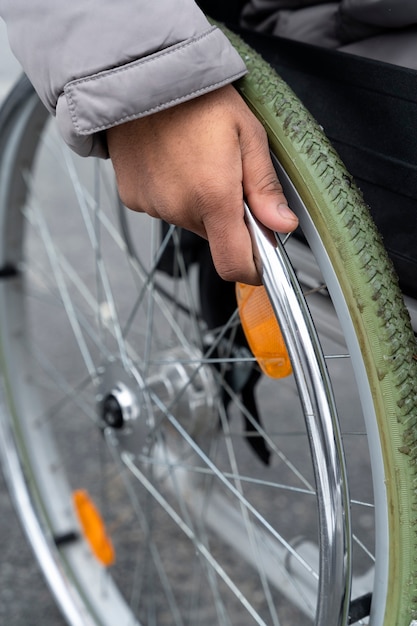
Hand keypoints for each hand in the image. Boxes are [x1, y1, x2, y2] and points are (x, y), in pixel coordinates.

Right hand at [107, 85, 297, 284]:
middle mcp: (179, 207)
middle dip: (228, 218)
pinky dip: (174, 194)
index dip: (252, 269)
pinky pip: (165, 208)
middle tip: (228, 175)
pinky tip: (173, 162)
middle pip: (215, 237)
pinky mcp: (133, 197)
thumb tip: (282, 225)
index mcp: (213, 195)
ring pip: (190, 221)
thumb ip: (264, 187)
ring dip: (200, 203)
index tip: (262, 258)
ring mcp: (153, 205)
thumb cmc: (197, 97)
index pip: (234, 264)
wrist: (140, 74)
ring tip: (197, 160)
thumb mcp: (248, 134)